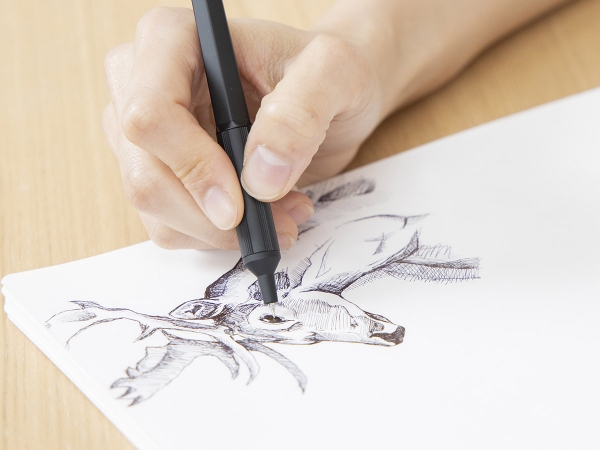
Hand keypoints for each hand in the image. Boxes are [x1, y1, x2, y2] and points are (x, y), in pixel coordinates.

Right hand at [103, 7, 384, 249]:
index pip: (150, 113)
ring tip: (282, 213)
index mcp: (174, 40)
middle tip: (276, 220)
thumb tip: (259, 178)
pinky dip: (214, 234)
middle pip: (144, 171)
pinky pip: (167, 221)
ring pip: (152, 204)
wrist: (330, 98)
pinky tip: (260, 215)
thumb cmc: (327, 73)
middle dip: (209, 213)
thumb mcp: (334, 73)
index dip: (191, 166)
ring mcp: (146, 131)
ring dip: (216, 229)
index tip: (238, 204)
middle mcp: (144, 82)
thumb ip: (299, 114)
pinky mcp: (160, 168)